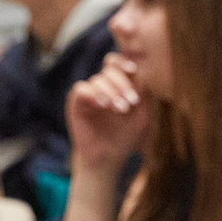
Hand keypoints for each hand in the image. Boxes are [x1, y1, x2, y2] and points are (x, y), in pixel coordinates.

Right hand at [65, 53, 153, 171]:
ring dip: (111, 92)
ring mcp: (89, 93)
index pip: (118, 63)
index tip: (133, 70)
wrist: (108, 157)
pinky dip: (93, 93)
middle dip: (122, 83)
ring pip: (98, 79)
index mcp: (118, 84)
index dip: (124, 62)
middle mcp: (103, 85)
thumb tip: (141, 73)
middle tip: (130, 102)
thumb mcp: (142, 115)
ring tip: (120, 109)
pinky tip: (103, 105)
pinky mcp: (77, 103)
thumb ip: (144, 93)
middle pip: (109, 69)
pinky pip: (81, 88)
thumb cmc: (126, 136)